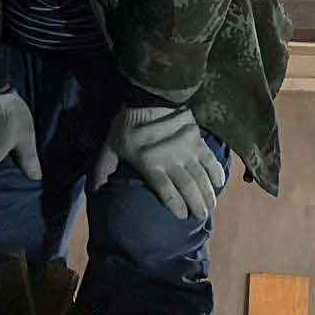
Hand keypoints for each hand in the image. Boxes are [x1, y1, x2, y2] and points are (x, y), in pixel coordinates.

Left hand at [90, 104, 220, 221]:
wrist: (147, 97)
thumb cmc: (127, 125)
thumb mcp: (110, 147)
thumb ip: (104, 168)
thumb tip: (94, 189)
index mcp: (150, 165)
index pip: (166, 192)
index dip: (176, 206)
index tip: (182, 216)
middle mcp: (171, 160)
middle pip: (188, 188)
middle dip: (196, 204)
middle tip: (201, 215)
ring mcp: (186, 150)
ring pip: (201, 176)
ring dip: (208, 193)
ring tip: (211, 205)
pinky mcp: (197, 139)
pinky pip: (210, 158)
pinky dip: (216, 171)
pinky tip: (219, 182)